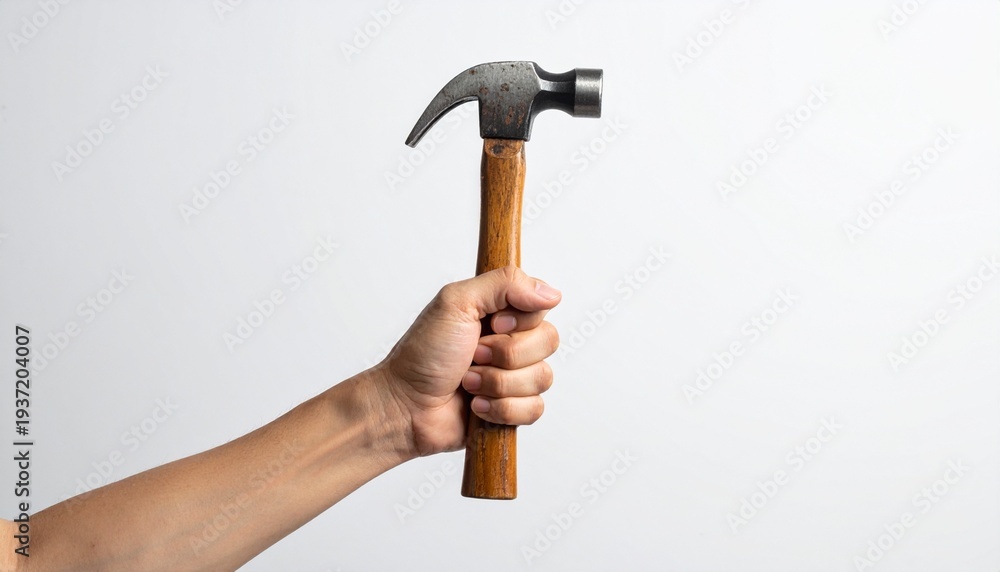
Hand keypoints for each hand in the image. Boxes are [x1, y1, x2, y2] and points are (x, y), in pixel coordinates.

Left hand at [373, 267, 560, 456]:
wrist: (404, 405)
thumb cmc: (422, 354)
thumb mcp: (457, 302)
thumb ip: (504, 284)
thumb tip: (551, 293)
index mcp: (500, 312)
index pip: (541, 308)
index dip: (520, 321)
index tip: (492, 325)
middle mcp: (511, 341)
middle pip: (548, 341)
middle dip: (505, 354)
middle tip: (473, 356)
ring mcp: (513, 377)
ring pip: (542, 378)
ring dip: (498, 383)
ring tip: (468, 383)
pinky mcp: (512, 409)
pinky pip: (535, 409)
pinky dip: (502, 408)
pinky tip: (477, 406)